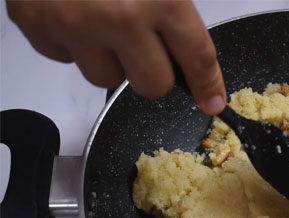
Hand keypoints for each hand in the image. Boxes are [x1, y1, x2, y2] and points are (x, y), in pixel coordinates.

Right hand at [6, 0, 225, 114]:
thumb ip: (175, 3)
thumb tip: (192, 44)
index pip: (196, 57)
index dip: (207, 84)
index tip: (212, 101)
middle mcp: (120, 19)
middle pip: (152, 85)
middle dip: (153, 72)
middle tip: (144, 45)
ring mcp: (75, 27)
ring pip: (106, 78)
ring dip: (110, 59)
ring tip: (102, 20)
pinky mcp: (39, 29)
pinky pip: (67, 59)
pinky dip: (73, 43)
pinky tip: (73, 12)